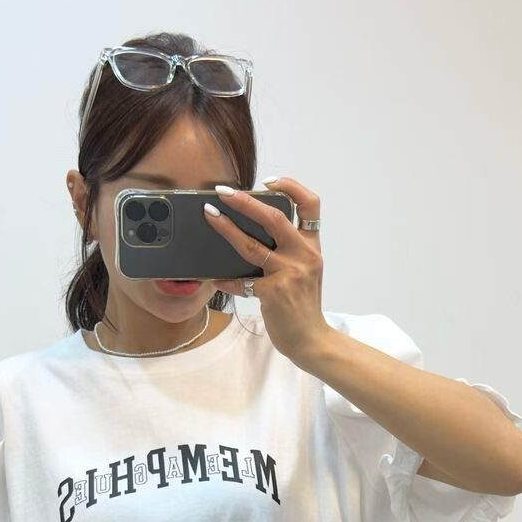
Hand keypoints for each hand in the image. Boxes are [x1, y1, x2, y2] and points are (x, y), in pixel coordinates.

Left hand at [204, 176, 330, 366]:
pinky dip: (226, 280)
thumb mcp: (305, 273)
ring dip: (227, 229)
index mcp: (312, 247)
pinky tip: (214, 279)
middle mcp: (304, 255)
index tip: (268, 181)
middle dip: (246, 201)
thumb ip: (288, 253)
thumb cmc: (304, 306)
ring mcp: (290, 274)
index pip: (310, 205)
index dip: (290, 186)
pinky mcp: (274, 293)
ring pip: (252, 245)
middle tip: (224, 192)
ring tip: (210, 217)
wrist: (312, 340)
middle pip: (274, 217)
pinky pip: (242, 282)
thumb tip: (252, 234)